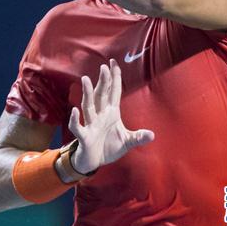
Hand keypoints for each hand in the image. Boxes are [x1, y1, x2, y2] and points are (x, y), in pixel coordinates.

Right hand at [68, 59, 154, 174]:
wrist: (94, 162)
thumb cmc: (109, 148)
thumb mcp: (127, 142)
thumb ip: (138, 137)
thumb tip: (152, 135)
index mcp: (111, 114)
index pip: (113, 92)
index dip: (114, 78)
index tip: (114, 63)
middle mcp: (100, 116)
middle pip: (101, 95)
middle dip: (103, 82)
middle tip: (104, 67)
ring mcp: (91, 125)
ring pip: (88, 106)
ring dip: (87, 94)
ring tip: (86, 80)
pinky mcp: (84, 137)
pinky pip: (78, 127)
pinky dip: (75, 119)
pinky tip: (74, 111)